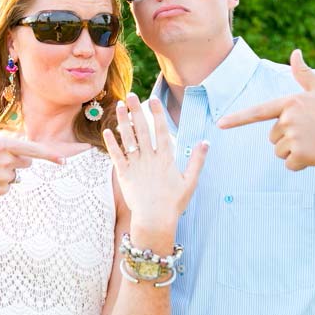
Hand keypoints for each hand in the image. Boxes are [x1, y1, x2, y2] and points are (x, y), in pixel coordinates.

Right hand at [0, 135, 63, 198]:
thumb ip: (7, 146)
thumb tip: (26, 155)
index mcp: (3, 144)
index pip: (34, 150)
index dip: (51, 155)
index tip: (64, 161)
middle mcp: (5, 160)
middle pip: (27, 162)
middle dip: (18, 161)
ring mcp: (2, 176)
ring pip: (15, 175)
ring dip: (5, 173)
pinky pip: (7, 187)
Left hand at [103, 93, 207, 226]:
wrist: (154, 220)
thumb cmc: (174, 203)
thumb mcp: (190, 182)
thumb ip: (197, 161)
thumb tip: (206, 142)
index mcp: (166, 159)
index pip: (161, 130)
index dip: (157, 113)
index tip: (153, 99)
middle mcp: (149, 159)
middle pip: (142, 130)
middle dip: (136, 110)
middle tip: (131, 95)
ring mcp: (136, 166)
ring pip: (128, 139)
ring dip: (123, 121)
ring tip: (119, 106)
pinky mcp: (124, 175)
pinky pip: (116, 156)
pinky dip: (112, 143)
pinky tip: (107, 131)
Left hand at [216, 49, 314, 170]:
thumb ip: (304, 74)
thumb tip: (295, 52)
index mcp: (290, 101)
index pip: (258, 111)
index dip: (237, 119)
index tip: (220, 125)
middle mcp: (288, 117)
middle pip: (273, 138)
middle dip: (290, 140)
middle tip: (313, 134)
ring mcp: (294, 135)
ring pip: (280, 153)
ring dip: (296, 153)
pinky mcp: (300, 154)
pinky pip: (289, 165)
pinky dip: (302, 165)